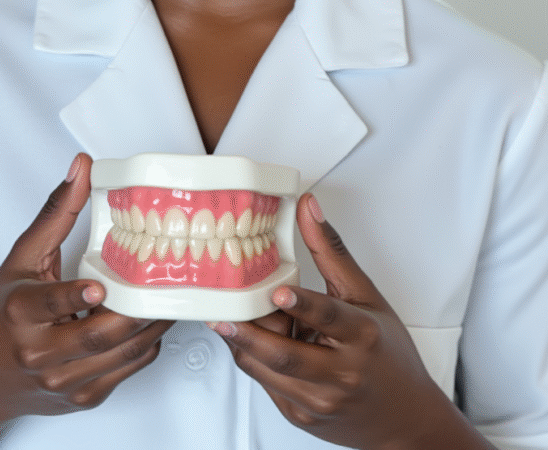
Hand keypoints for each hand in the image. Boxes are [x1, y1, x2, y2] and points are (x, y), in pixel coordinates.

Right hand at [0, 154, 171, 430]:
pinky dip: (146, 345)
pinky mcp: (81, 398)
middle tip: (168, 279)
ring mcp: (62, 380)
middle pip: (100, 335)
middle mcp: (39, 352)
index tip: (98, 287)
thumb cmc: (0, 315)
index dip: (76, 297)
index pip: (50, 305)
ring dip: (152, 325)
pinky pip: (126, 370)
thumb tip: (82, 167)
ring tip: (171, 295)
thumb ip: (56, 213)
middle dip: (139, 309)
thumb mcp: (20, 259)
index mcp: (20, 312)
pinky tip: (154, 321)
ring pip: (121, 354)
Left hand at [208, 193, 456, 449]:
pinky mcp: (301, 415)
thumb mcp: (367, 297)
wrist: (404, 418)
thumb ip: (332, 252)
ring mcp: (319, 401)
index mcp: (362, 337)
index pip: (329, 318)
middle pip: (286, 355)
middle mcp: (341, 374)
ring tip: (225, 317)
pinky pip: (265, 383)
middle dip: (249, 331)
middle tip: (223, 309)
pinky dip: (251, 357)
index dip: (303, 305)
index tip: (279, 292)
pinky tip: (246, 337)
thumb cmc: (387, 354)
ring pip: (267, 370)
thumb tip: (309, 208)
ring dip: (242, 342)